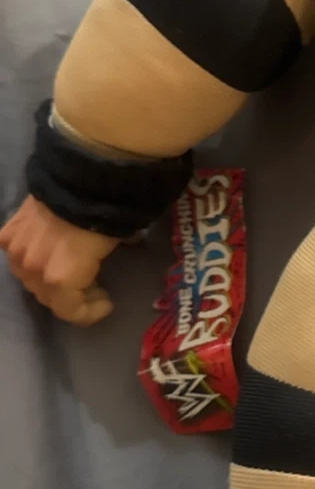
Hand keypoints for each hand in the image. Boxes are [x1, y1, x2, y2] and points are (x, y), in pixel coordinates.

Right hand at [0, 196, 119, 324]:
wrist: (78, 176)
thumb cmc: (105, 213)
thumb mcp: (117, 241)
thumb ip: (114, 256)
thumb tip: (128, 246)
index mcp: (60, 279)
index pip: (69, 311)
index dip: (90, 312)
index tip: (107, 302)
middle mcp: (33, 271)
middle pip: (49, 297)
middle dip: (73, 296)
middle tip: (92, 285)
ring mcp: (16, 252)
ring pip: (30, 279)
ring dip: (50, 280)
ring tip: (70, 269)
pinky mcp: (7, 233)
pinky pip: (18, 255)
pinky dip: (33, 258)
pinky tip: (48, 251)